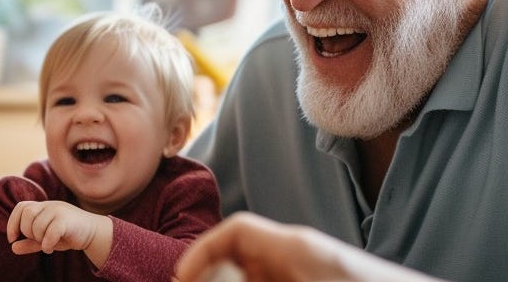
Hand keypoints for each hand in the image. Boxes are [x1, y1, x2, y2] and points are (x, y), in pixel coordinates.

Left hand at [6, 200, 111, 264]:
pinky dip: (47, 243)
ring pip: (37, 224)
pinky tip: (49, 249)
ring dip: (38, 238)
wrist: (93, 233)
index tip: (12, 238)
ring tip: (46, 244)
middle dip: (27, 232)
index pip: (21, 207)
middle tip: (37, 241)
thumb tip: (13, 248)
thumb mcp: (45, 239)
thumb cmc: (67, 234)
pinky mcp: (67, 220)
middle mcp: (49, 206)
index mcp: (43, 207)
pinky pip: (50, 232)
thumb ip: (30, 243)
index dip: (12, 222)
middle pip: (27, 215)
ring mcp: (59, 211)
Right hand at [174, 212, 440, 281]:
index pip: (235, 230)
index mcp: (295, 246)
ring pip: (260, 270)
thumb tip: (209, 278)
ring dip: (239, 281)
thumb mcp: (291, 279)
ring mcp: (316, 266)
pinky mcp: (325, 278)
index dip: (201, 252)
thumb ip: (249, 281)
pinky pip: (282, 277)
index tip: (183, 280)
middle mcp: (304, 251)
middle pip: (243, 254)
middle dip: (216, 276)